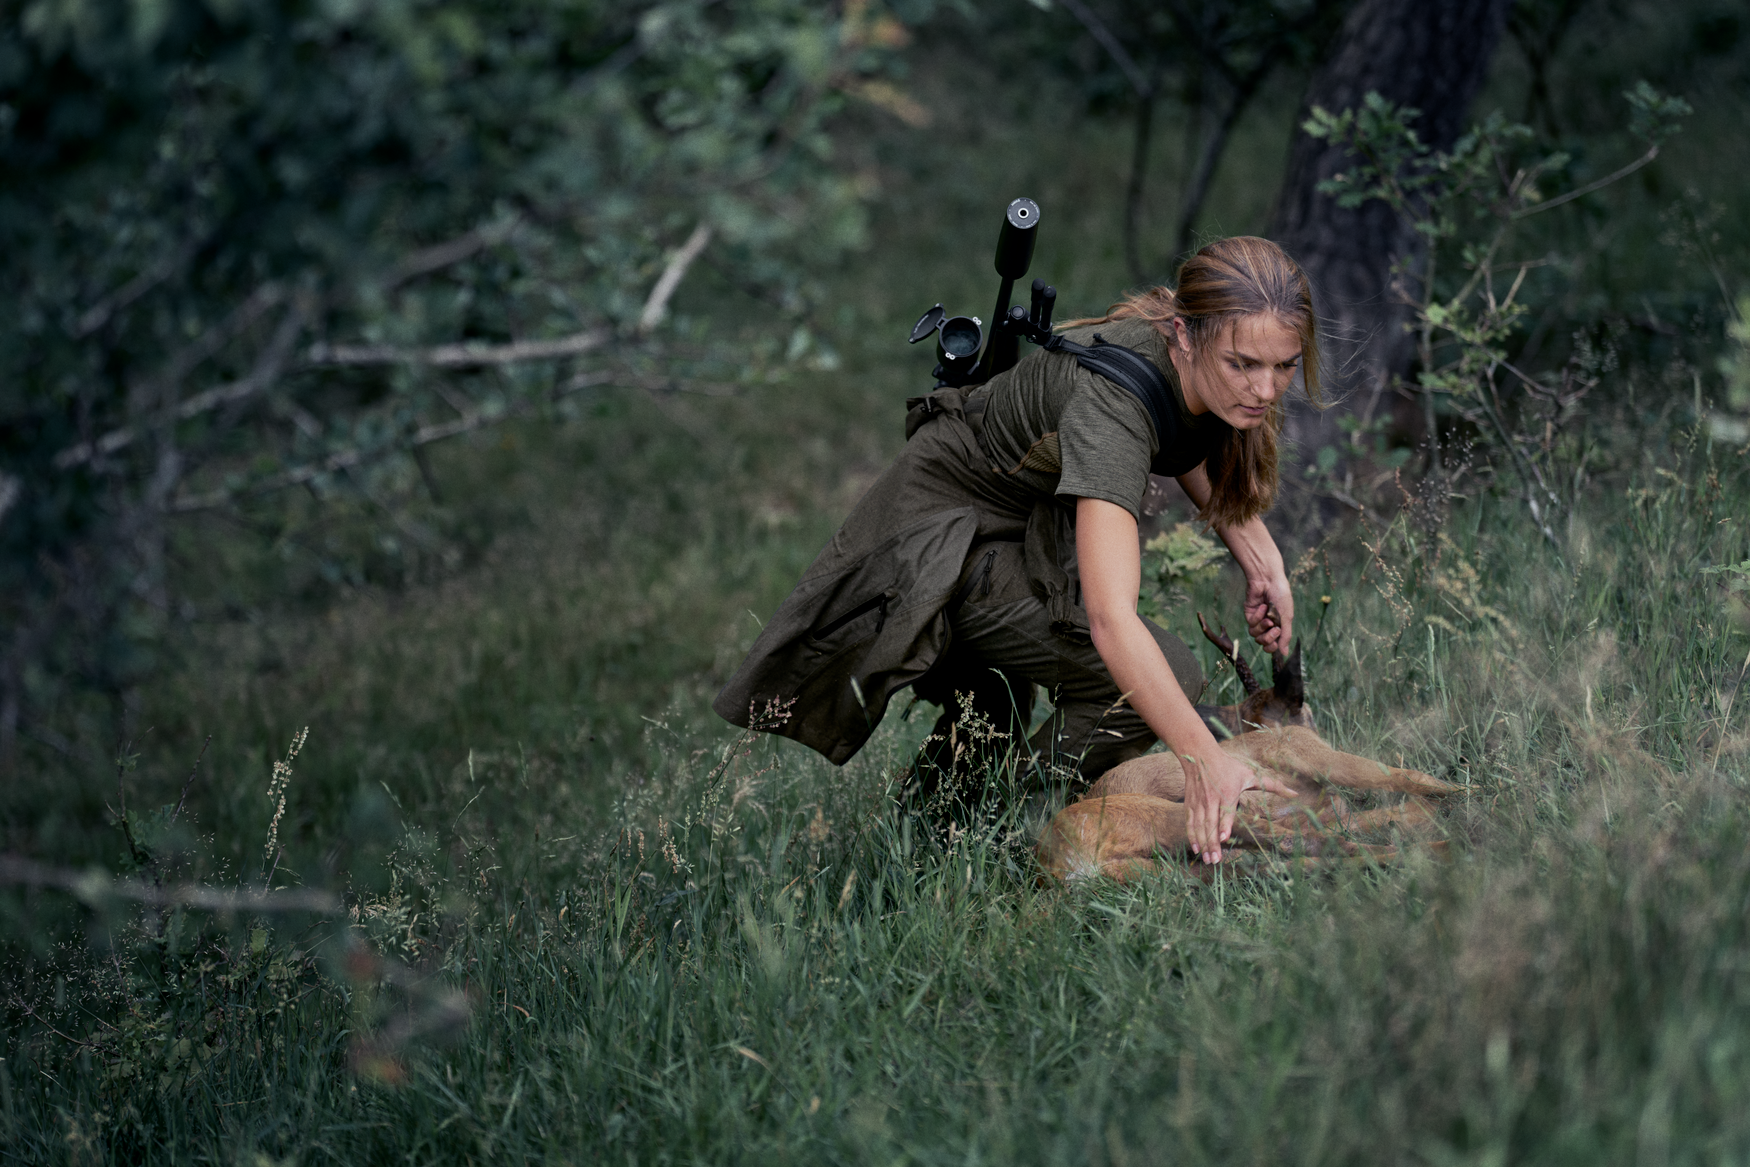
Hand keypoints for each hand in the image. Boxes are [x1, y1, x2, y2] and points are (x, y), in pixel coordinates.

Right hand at [1182, 749, 1296, 863]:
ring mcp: (1200, 802)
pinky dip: (1192, 836)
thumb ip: (1273, 786)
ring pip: (1199, 826)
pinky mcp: (1191, 804)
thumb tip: (1295, 793)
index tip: (1224, 838)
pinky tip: (1196, 848)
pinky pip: (1190, 822)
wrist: (1200, 756)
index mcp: (1229, 793)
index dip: (1225, 825)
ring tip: (1207, 859)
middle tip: (1216, 861)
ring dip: (1203, 843)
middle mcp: (1212, 799)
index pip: (1226, 811)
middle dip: (1213, 843)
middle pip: (1211, 824)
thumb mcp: (1251, 775)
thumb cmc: (1229, 767)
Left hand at [1243, 572, 1293, 653]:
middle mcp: (1268, 625)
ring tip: (1268, 618)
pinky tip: (1262, 606)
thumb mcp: (1287, 617)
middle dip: (1268, 638)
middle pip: (1263, 642)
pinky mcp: (1249, 614)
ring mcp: (1258, 620)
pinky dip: (1257, 616)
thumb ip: (1285, 636)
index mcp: (1279, 626)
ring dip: (1262, 627)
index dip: (1272, 647)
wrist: (1269, 580)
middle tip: (1275, 628)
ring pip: (1255, 635)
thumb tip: (1284, 654)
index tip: (1276, 641)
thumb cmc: (1281, 596)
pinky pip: (1251, 623)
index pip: (1273, 645)